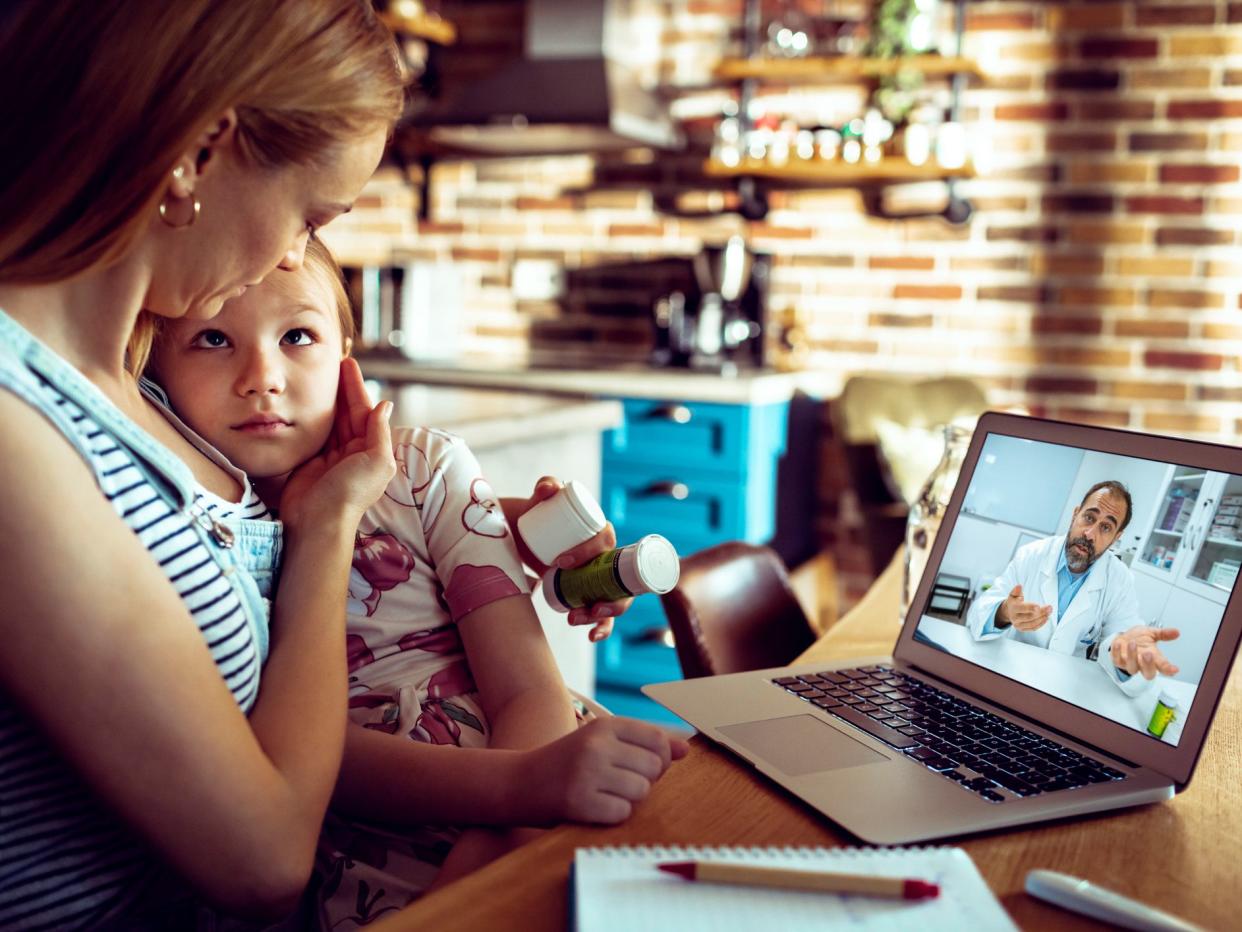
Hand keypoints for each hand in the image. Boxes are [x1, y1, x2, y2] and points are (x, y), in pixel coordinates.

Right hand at [278, 359, 394, 530]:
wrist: (318, 522)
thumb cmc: (351, 494)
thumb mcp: (377, 462)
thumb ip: (380, 433)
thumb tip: (384, 405)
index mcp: (371, 451)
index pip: (364, 411)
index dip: (356, 388)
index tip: (348, 364)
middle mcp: (352, 452)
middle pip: (346, 413)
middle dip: (341, 389)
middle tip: (331, 362)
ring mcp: (330, 457)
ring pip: (329, 421)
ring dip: (326, 399)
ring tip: (318, 375)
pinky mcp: (309, 461)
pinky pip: (312, 433)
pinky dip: (310, 417)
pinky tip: (305, 400)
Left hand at [506, 477, 629, 641]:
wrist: (524, 537)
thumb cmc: (538, 515)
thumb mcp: (540, 499)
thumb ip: (546, 486)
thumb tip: (550, 489)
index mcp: (601, 532)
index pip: (606, 541)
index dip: (589, 552)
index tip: (561, 562)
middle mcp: (606, 557)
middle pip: (618, 578)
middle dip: (608, 597)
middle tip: (582, 604)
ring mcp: (599, 577)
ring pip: (613, 598)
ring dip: (603, 614)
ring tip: (576, 619)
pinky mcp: (589, 593)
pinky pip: (604, 614)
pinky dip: (602, 627)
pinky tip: (591, 637)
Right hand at [521, 717, 688, 824]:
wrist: (519, 782)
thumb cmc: (568, 763)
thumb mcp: (603, 743)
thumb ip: (644, 743)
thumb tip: (686, 749)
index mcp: (604, 726)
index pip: (658, 740)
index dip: (657, 760)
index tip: (638, 766)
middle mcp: (596, 745)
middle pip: (654, 768)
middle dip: (644, 781)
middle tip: (617, 782)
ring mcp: (587, 773)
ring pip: (641, 792)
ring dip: (628, 799)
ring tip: (604, 793)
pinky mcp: (578, 801)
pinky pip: (622, 813)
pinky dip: (613, 815)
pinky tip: (594, 807)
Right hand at [996, 584, 1051, 631]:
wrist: (1008, 612)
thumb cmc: (1014, 602)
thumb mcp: (1013, 595)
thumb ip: (1016, 591)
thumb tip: (1019, 586)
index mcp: (1013, 608)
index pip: (1022, 608)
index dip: (1030, 607)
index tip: (1038, 606)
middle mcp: (1014, 618)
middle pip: (1029, 616)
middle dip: (1041, 612)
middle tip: (1049, 607)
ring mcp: (1018, 624)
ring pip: (1032, 623)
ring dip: (1042, 618)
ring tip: (1049, 612)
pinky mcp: (1021, 629)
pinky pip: (1033, 628)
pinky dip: (1041, 624)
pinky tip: (1045, 618)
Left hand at [1110, 625, 1180, 679]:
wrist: (1123, 637)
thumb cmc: (1138, 638)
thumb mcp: (1152, 633)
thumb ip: (1163, 634)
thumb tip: (1176, 632)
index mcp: (1154, 659)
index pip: (1163, 668)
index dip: (1169, 669)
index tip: (1174, 669)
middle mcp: (1142, 664)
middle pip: (1148, 673)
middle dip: (1148, 665)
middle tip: (1148, 654)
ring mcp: (1129, 664)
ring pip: (1132, 668)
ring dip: (1132, 656)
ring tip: (1133, 644)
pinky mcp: (1118, 661)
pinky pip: (1116, 660)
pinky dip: (1116, 651)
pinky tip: (1118, 643)